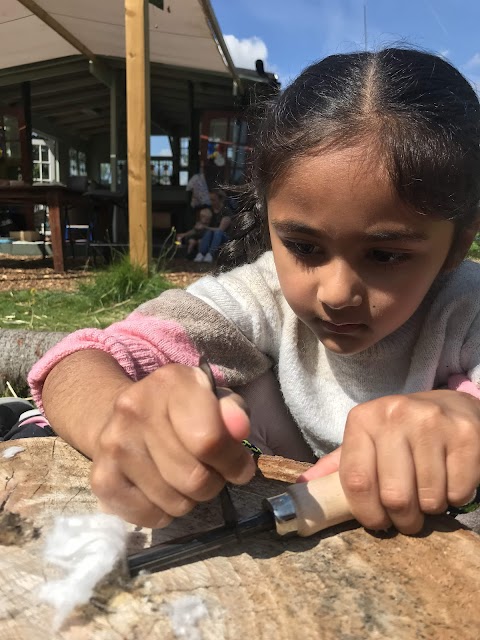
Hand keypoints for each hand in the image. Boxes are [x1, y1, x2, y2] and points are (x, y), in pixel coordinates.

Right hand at [90, 364, 254, 527]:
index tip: (240, 467)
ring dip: (191, 499)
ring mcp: (114, 445)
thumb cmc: (182, 409)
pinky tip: (162, 489)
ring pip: (175, 504)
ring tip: (186, 478)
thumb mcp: (213, 398)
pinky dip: (164, 513)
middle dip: (214, 483)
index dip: (233, 462)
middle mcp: (135, 409)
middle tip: (212, 473)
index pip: (209, 439)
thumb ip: (233, 412)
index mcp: (170, 382)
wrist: (123, 416)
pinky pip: (150, 518)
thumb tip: (240, 429)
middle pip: (194, 479)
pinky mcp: (101, 478)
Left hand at [299, 390, 479, 533]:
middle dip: (402, 520)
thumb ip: (337, 465)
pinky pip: (459, 491)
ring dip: (430, 509)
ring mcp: (431, 422)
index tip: (377, 522)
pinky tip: (449, 480)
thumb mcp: (366, 441)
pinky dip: (455, 498)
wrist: (451, 406)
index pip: (357, 481)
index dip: (367, 513)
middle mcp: (394, 415)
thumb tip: (301, 487)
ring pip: (429, 498)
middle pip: (394, 496)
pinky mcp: (466, 435)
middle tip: (407, 517)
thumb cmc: (401, 432)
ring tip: (428, 493)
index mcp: (363, 419)